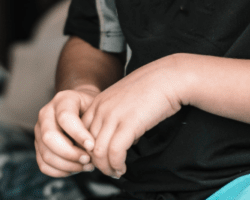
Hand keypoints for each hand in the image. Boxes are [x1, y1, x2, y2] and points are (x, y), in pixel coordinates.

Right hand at [34, 88, 98, 176]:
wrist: (83, 110)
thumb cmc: (92, 111)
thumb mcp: (97, 109)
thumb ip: (93, 125)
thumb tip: (91, 149)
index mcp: (62, 100)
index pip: (65, 117)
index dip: (78, 134)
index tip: (92, 146)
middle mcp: (46, 113)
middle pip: (49, 137)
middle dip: (70, 153)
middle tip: (88, 160)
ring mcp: (39, 130)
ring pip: (46, 154)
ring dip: (68, 165)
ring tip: (86, 166)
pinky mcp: (38, 146)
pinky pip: (44, 165)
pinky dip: (61, 171)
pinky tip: (75, 168)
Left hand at [81, 58, 186, 177]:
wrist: (169, 77)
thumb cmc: (152, 89)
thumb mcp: (124, 101)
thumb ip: (116, 117)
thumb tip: (120, 140)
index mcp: (97, 103)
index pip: (80, 133)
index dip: (88, 150)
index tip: (99, 159)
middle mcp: (101, 109)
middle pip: (86, 144)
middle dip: (95, 163)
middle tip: (108, 170)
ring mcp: (113, 116)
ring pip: (98, 152)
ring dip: (106, 167)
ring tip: (116, 172)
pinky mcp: (129, 123)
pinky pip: (115, 152)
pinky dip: (117, 164)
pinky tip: (123, 167)